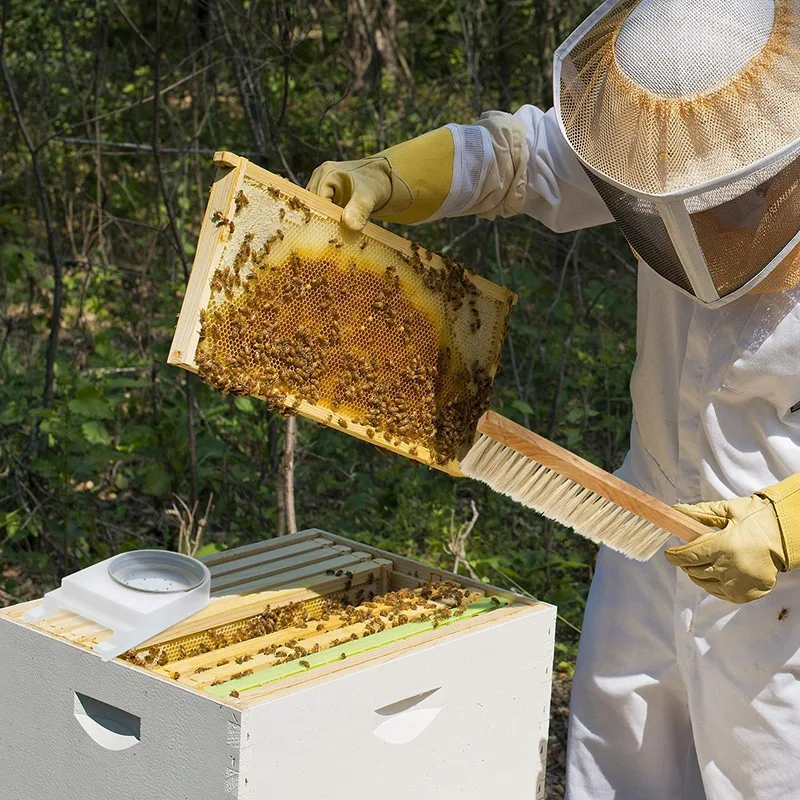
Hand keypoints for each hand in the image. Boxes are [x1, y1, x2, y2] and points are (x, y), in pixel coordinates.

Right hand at [306, 127, 453, 230]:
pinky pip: (323, 211)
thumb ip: (359, 209)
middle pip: (313, 206)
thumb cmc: (376, 184)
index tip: (330, 235)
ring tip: (332, 238)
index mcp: (326, 174)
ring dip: (325, 223)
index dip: (321, 219)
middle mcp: (319, 178)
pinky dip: (329, 222)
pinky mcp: (326, 196)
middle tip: (330, 241)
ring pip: (317, 210)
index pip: (315, 201)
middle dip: (321, 222)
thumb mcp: (368, 197)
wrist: (383, 180)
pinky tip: (336, 233)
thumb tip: (350, 225)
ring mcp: (321, 187)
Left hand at [666, 474, 799, 603]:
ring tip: (700, 564)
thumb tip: (675, 510)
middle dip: (686, 563)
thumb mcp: (728, 510)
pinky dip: (712, 585)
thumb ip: (700, 512)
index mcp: (724, 546)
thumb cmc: (757, 519)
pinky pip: (720, 594)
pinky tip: (714, 574)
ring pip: (705, 584)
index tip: (669, 553)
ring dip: (697, 575)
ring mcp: (739, 584)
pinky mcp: (747, 594)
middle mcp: (730, 568)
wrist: (787, 536)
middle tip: (686, 556)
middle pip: (694, 571)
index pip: (688, 556)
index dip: (674, 556)